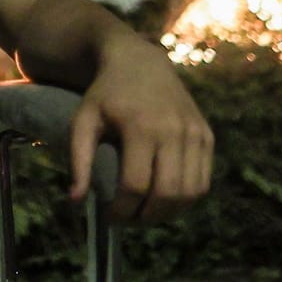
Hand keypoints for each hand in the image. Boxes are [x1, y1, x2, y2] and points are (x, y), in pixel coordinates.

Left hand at [68, 36, 213, 222]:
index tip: (108, 216)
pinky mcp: (207, 136)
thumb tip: (75, 202)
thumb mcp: (83, 121)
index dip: (122, 209)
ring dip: (169, 213)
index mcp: (141, 127)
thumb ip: (78, 161)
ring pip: (190, 192)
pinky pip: (203, 181)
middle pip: (167, 194)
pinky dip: (186, 198)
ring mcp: (195, 133)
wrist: (139, 62)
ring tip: (145, 213)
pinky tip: (164, 199)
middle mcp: (174, 131)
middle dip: (147, 216)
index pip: (135, 184)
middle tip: (129, 220)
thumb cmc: (105, 95)